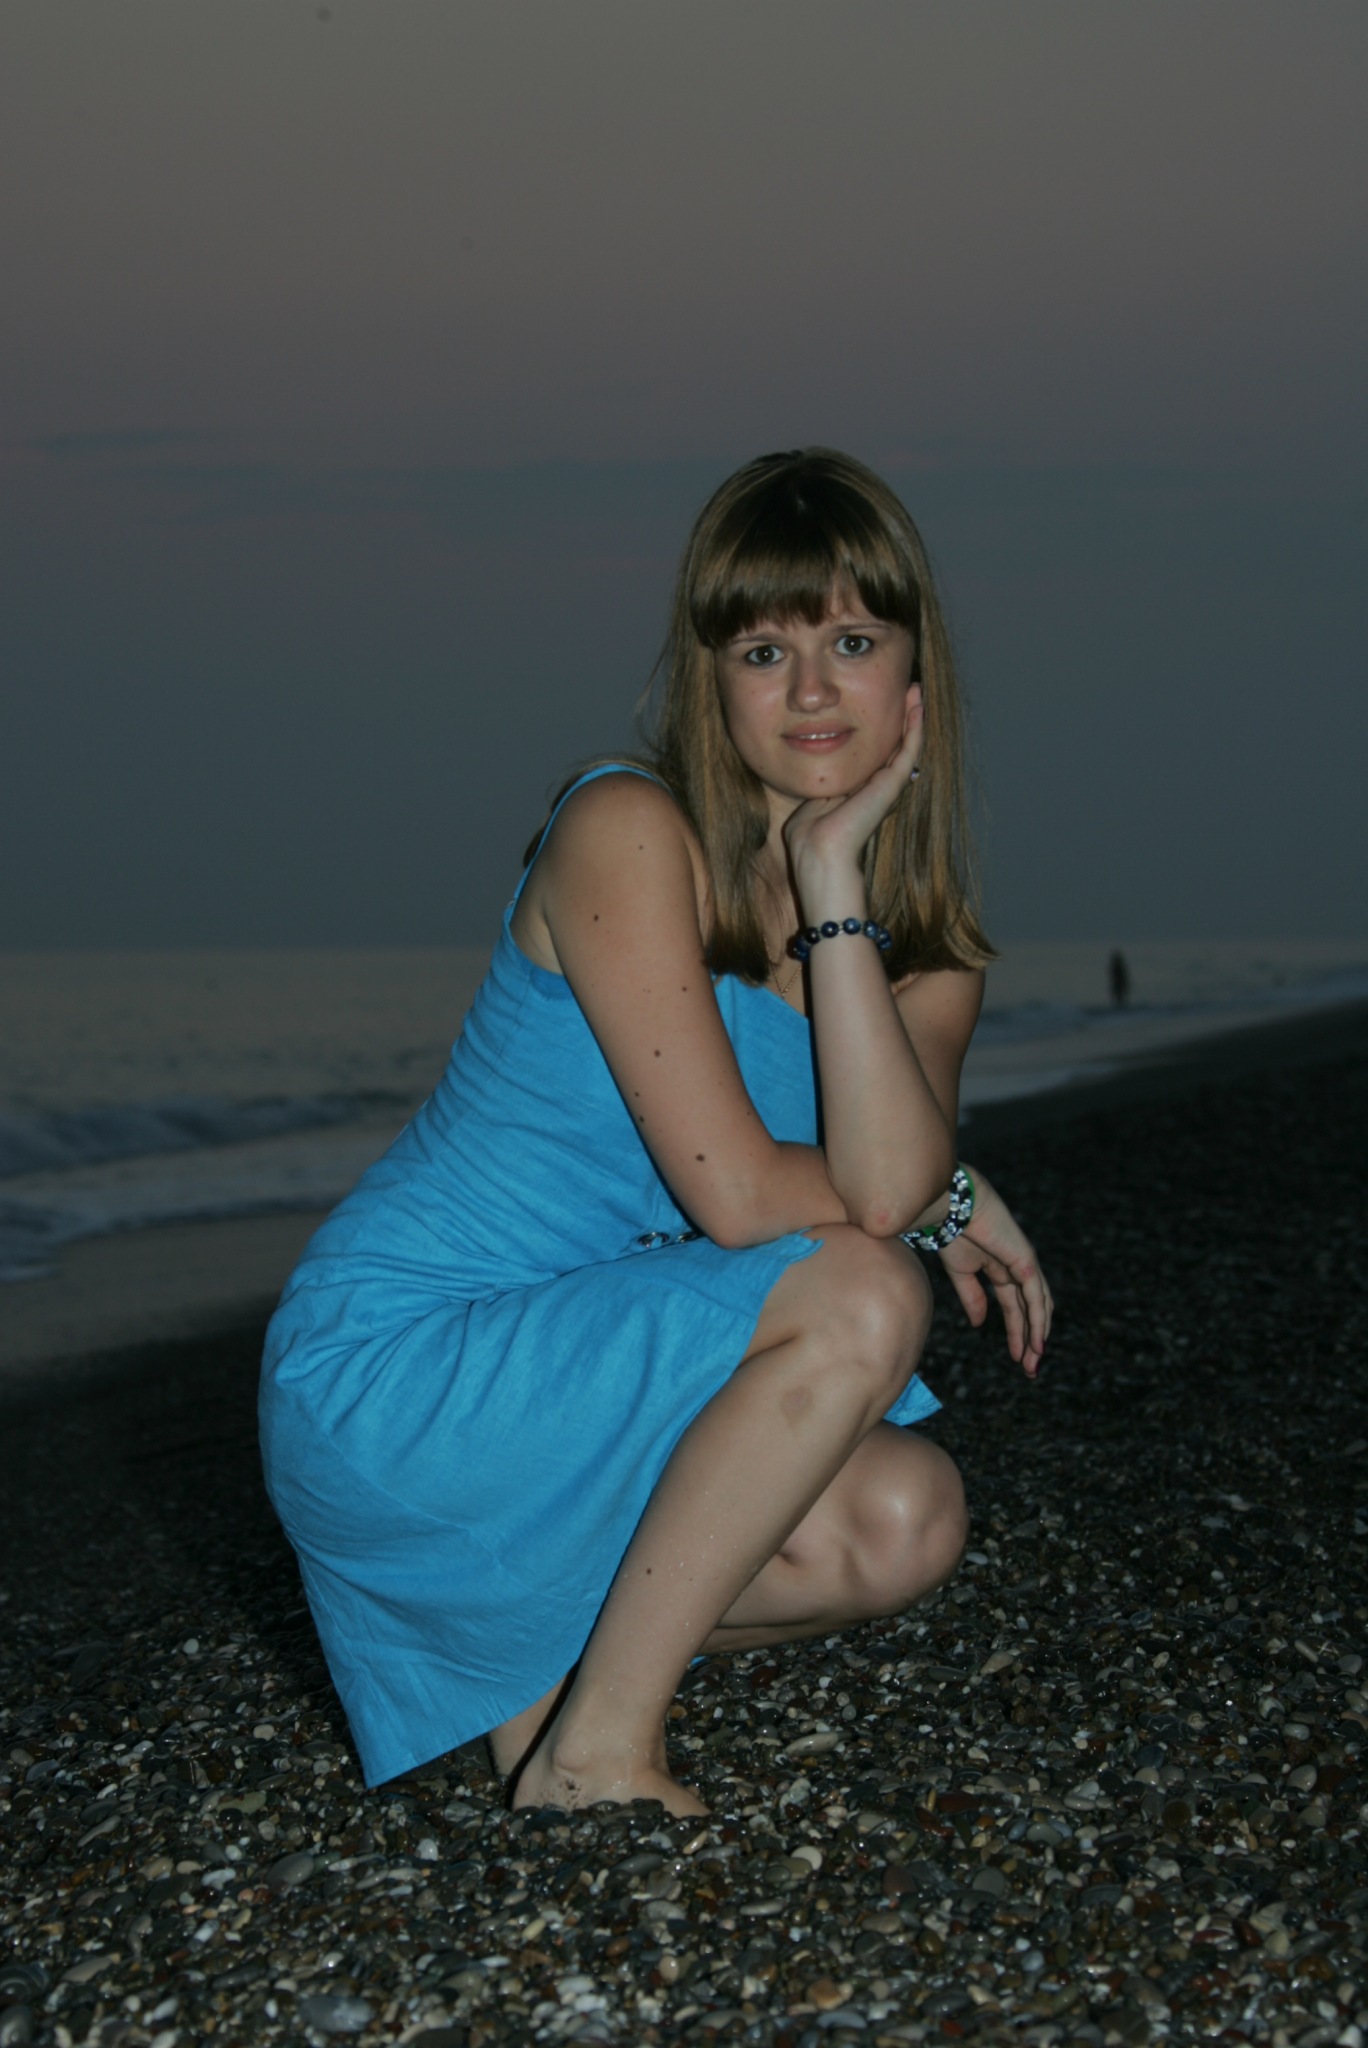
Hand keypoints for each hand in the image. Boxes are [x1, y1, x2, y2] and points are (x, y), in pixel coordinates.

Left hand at [782, 688, 923, 892]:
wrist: (819, 852)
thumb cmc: (809, 836)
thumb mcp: (813, 800)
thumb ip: (823, 785)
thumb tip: (821, 771)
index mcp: (859, 790)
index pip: (874, 753)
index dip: (879, 729)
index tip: (879, 703)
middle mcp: (876, 786)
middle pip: (893, 744)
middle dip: (900, 717)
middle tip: (907, 688)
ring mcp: (886, 786)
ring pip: (906, 744)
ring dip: (913, 716)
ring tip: (916, 690)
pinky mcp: (891, 784)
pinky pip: (909, 749)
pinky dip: (915, 727)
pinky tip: (917, 705)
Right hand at [937, 1166, 1051, 1377]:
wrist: (951, 1208)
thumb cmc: (953, 1232)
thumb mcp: (961, 1274)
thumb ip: (972, 1299)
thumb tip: (978, 1324)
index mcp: (1002, 1271)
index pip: (1016, 1308)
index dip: (1017, 1334)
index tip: (1018, 1360)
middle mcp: (1018, 1270)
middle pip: (1031, 1311)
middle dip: (1031, 1340)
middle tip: (1031, 1369)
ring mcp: (1025, 1265)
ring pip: (1038, 1307)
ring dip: (1038, 1335)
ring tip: (1034, 1361)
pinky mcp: (1026, 1262)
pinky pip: (1035, 1297)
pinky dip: (1038, 1321)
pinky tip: (1038, 1342)